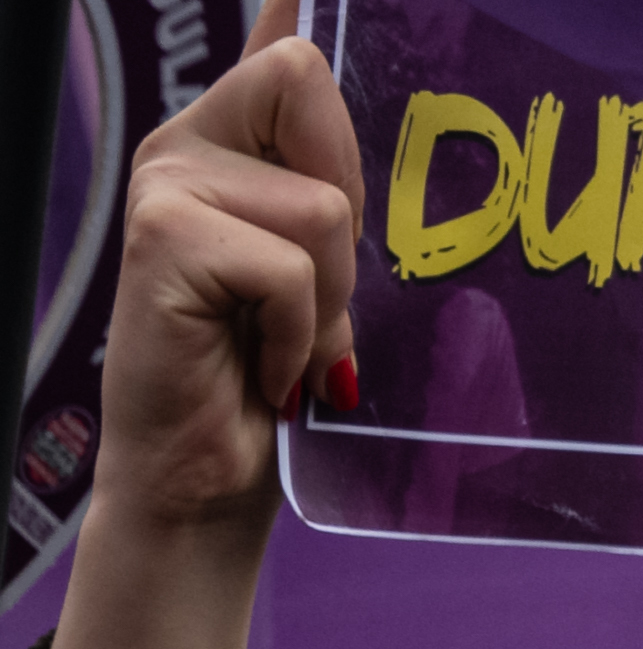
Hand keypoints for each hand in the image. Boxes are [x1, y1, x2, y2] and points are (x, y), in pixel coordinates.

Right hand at [83, 0, 352, 545]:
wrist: (207, 481)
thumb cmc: (279, 382)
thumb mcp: (329, 274)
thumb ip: (338, 186)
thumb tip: (350, 76)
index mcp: (228, 142)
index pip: (282, 45)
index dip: (307, 10)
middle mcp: (186, 143)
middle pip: (305, 82)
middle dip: (347, 202)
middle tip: (318, 289)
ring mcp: (167, 182)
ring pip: (321, 203)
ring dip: (332, 296)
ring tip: (289, 342)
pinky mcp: (165, 234)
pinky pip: (292, 267)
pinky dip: (302, 334)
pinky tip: (267, 366)